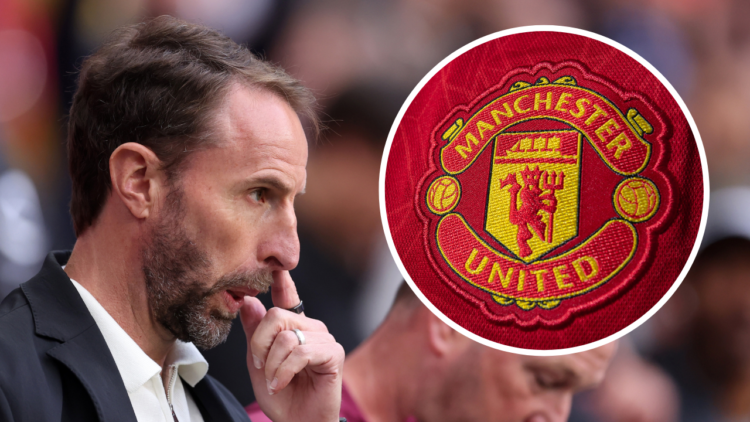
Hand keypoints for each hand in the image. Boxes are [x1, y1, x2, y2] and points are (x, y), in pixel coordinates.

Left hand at [241, 271, 344, 421]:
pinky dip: (284, 371)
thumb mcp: (258, 364)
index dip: (282, 280)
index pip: (287, 296)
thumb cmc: (283, 398)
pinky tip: (281, 383)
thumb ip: (254, 334)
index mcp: (293, 326)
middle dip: (259, 344)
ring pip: (287, 336)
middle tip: (259, 366)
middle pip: (276, 315)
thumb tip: (249, 301)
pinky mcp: (333, 353)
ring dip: (272, 364)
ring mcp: (324, 339)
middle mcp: (310, 327)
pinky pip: (301, 352)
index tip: (276, 266)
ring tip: (274, 381)